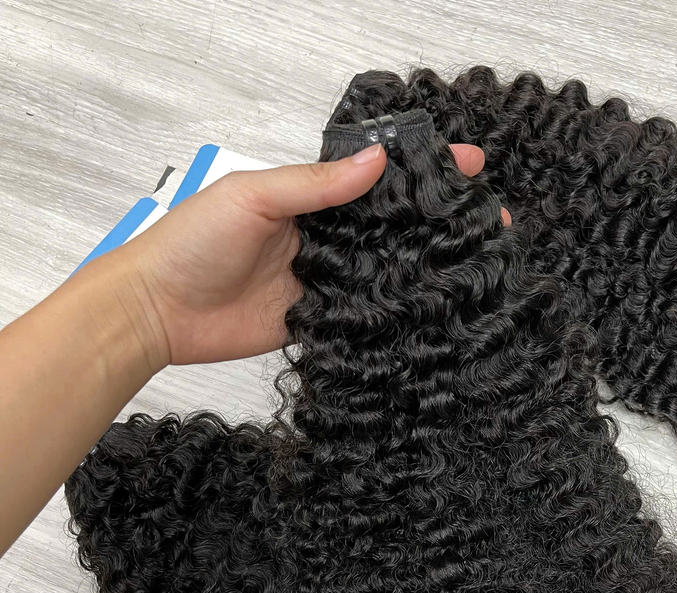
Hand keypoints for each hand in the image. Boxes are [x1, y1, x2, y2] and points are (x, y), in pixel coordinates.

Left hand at [107, 143, 510, 370]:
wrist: (159, 311)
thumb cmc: (192, 242)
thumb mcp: (253, 198)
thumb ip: (314, 185)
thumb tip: (376, 162)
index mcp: (309, 198)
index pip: (375, 179)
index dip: (421, 170)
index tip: (467, 165)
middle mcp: (324, 237)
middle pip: (391, 225)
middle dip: (440, 219)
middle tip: (491, 218)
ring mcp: (325, 280)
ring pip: (385, 268)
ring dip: (427, 263)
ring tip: (477, 258)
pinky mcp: (321, 320)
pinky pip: (365, 313)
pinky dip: (396, 309)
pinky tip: (432, 305)